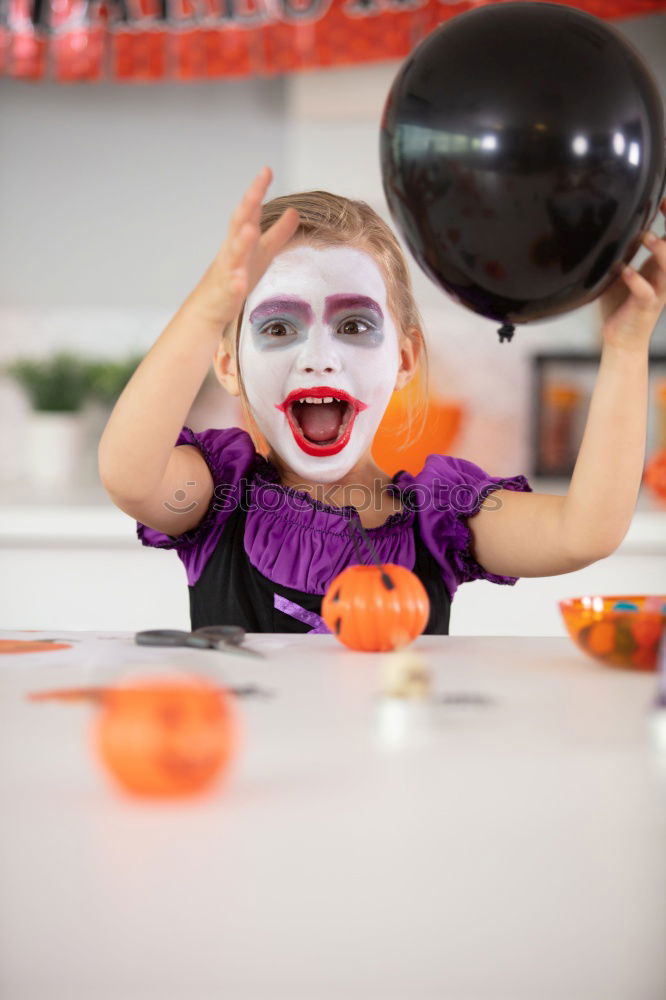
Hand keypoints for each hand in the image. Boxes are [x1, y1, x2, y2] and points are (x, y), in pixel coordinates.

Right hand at [196, 166, 299, 324]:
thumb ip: (279, 232)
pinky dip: (235, 283)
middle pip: (239, 222)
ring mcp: (228, 269)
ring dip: (241, 241)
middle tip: (257, 186)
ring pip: (234, 253)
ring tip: (250, 230)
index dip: (257, 190)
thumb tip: (295, 211)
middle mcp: (233, 248)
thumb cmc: (237, 276)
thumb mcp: (263, 252)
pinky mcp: (227, 291)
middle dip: (248, 204)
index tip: (267, 170)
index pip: (251, 210)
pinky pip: (231, 286)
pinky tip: (240, 282)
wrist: (212, 306)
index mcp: (243, 237)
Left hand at [599, 198, 665, 353]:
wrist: (620, 340)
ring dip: (660, 250)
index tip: (662, 201)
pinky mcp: (645, 307)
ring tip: (645, 237)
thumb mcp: (618, 274)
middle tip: (661, 207)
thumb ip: (618, 255)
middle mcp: (663, 277)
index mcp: (659, 267)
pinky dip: (636, 280)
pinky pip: (646, 292)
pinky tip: (625, 271)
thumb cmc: (619, 305)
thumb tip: (600, 232)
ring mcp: (657, 292)